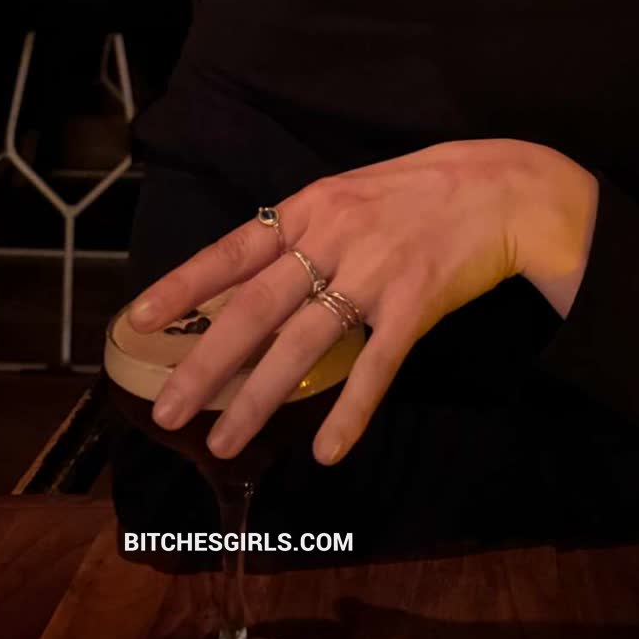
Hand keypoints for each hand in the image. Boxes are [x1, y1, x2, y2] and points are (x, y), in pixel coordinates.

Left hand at [126, 139, 596, 467]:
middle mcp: (334, 237)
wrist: (502, 188)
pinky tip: (326, 451)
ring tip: (224, 442)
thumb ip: (305, 234)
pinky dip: (350, 410)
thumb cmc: (420, 191)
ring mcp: (374, 271)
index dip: (184, 286)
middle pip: (255, 307)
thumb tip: (248, 280)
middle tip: (167, 412)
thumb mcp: (351, 194)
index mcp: (312, 208)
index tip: (137, 320)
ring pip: (302, 343)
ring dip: (259, 398)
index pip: (232, 250)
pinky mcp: (415, 303)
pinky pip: (376, 366)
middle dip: (205, 363)